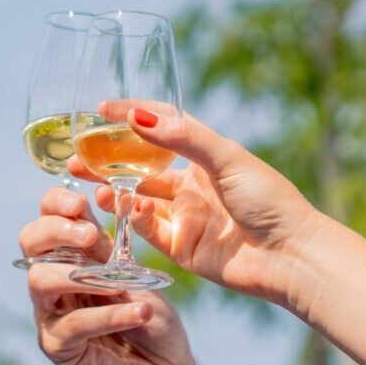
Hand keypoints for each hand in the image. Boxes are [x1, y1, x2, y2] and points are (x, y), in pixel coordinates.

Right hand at [18, 188, 192, 364]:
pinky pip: (74, 325)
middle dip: (57, 230)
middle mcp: (53, 279)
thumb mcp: (136, 276)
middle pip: (30, 242)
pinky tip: (139, 314)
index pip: (47, 217)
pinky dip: (109, 315)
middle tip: (91, 235)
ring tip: (116, 282)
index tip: (81, 202)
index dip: (56, 203)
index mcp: (72, 254)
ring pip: (40, 281)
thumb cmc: (151, 318)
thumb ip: (112, 248)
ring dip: (79, 275)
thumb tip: (99, 200)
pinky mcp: (58, 347)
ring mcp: (51, 313)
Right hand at [70, 109, 317, 304]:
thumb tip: (137, 116)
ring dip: (112, 189)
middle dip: (107, 159)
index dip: (132, 114)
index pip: (161, 127)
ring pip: (136, 198)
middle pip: (138, 166)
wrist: (289, 256)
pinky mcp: (181, 246)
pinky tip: (124, 206)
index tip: (101, 108)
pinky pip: (146, 229)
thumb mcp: (227, 159)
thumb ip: (183, 138)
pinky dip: (131, 217)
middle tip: (76, 156)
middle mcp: (190, 184)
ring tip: (91, 182)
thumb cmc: (268, 199)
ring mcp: (184, 215)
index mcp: (204, 156)